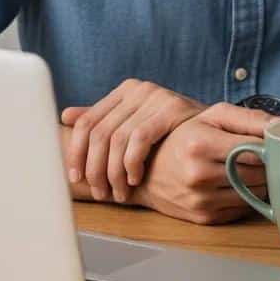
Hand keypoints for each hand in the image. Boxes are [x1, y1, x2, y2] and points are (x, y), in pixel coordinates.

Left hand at [61, 80, 205, 202]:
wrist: (214, 128)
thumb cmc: (172, 131)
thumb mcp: (136, 123)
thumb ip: (105, 120)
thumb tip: (65, 115)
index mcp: (125, 90)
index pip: (86, 122)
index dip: (76, 153)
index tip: (76, 178)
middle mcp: (138, 88)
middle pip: (99, 133)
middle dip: (95, 169)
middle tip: (101, 192)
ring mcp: (156, 96)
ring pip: (117, 139)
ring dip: (114, 172)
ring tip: (119, 192)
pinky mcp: (172, 108)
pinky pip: (140, 139)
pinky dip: (133, 163)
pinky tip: (136, 178)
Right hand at [131, 103, 279, 225]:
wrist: (149, 169)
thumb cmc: (187, 136)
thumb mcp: (215, 116)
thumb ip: (250, 118)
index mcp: (200, 145)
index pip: (255, 150)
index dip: (272, 146)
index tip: (275, 142)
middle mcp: (197, 175)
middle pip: (257, 173)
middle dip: (269, 164)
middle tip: (268, 154)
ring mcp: (200, 200)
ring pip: (253, 193)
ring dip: (262, 182)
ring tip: (254, 168)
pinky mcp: (204, 218)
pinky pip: (242, 208)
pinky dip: (248, 197)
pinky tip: (241, 183)